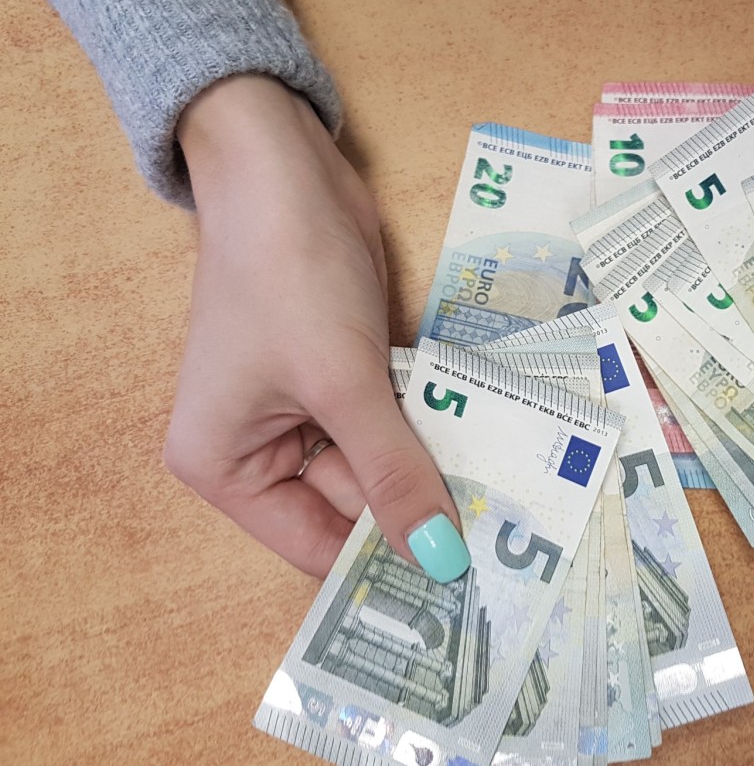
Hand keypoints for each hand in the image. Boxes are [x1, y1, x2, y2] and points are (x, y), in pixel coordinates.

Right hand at [164, 75, 467, 579]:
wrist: (285, 170)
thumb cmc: (288, 277)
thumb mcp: (342, 385)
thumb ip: (392, 473)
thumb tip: (439, 563)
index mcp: (227, 469)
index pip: (315, 546)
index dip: (384, 568)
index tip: (461, 595)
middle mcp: (262, 450)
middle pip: (354, 506)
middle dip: (422, 515)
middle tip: (508, 547)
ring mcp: (307, 410)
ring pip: (384, 462)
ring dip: (437, 470)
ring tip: (514, 507)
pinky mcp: (347, 374)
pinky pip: (396, 420)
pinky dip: (433, 427)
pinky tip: (494, 451)